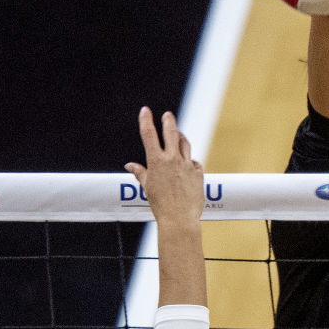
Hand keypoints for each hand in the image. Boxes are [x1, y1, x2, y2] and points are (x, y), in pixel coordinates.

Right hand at [125, 107, 204, 225]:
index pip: (149, 134)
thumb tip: (130, 165)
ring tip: (178, 134)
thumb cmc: (160, 205)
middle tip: (167, 115)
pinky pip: (193, 161)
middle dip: (168, 121)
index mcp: (156, 161)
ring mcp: (187, 164)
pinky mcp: (198, 172)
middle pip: (171, 132)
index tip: (145, 110)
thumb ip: (140, 173)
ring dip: (180, 137)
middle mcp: (172, 159)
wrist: (179, 218)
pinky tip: (187, 165)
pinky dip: (189, 161)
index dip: (146, 120)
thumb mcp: (147, 187)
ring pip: (184, 143)